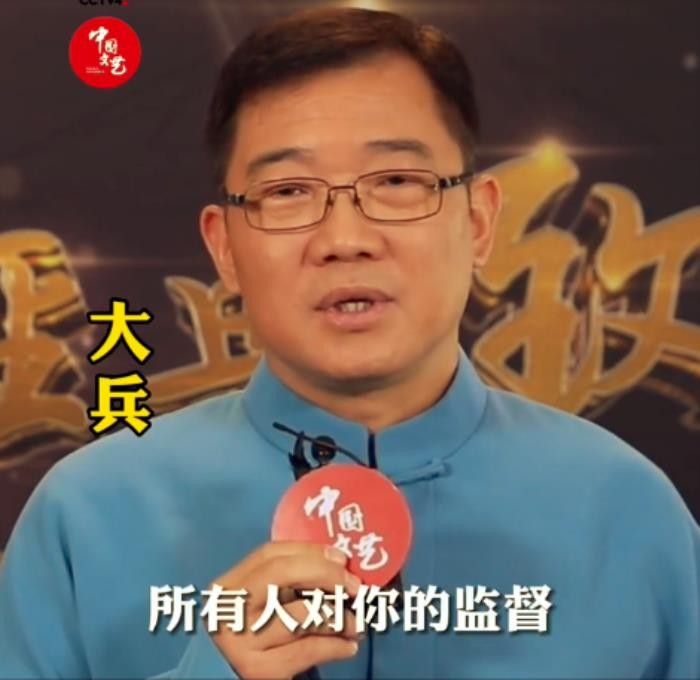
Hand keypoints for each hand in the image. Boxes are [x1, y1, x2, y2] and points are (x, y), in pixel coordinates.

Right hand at [208, 541, 361, 679]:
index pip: (269, 554)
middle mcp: (230, 608)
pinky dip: (336, 646)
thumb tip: (337, 563)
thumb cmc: (253, 638)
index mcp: (227, 586)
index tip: (341, 557)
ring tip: (356, 624)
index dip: (309, 551)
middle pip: (281, 573)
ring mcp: (242, 640)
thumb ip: (284, 583)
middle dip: (325, 573)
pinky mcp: (258, 670)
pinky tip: (348, 646)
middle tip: (354, 586)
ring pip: (300, 614)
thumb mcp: (257, 605)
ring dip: (339, 618)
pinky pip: (308, 649)